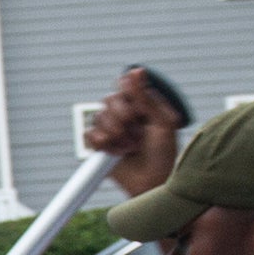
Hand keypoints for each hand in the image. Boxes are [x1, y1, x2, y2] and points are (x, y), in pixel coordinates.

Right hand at [84, 69, 184, 197]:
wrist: (153, 184)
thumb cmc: (164, 156)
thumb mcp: (161, 123)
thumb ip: (145, 97)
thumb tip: (136, 70)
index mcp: (142, 105)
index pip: (125, 86)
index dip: (128, 97)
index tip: (139, 111)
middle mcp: (126, 115)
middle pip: (109, 100)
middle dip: (122, 118)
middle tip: (136, 133)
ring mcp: (112, 130)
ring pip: (98, 117)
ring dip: (115, 133)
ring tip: (129, 147)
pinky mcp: (101, 146)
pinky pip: (89, 135)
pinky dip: (101, 142)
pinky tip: (115, 152)